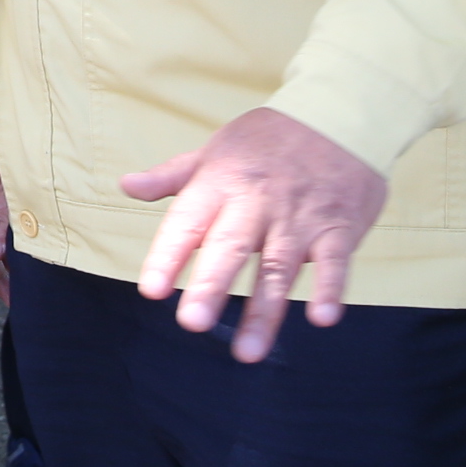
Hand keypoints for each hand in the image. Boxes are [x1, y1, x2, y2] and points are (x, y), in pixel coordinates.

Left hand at [122, 106, 387, 362]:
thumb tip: (126, 186)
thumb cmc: (268, 139)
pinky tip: (321, 318)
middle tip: (192, 322)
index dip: (168, 256)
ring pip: (279, 268)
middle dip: (211, 286)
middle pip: (230, 248)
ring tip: (246, 351)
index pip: (187, 222)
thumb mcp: (215, 150)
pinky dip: (331, 288)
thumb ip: (173, 176)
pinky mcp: (339, 227)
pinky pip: (335, 262)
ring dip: (265, 311)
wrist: (339, 115)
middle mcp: (256, 202)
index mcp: (220, 182)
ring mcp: (299, 217)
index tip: (151, 290)